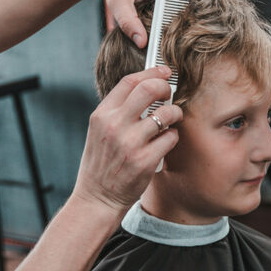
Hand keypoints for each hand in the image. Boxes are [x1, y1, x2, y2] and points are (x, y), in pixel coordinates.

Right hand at [71, 68, 181, 213]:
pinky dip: (173, 137)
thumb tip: (147, 88)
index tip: (164, 72)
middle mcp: (114, 126)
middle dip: (166, 87)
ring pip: (165, 114)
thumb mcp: (100, 131)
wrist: (96, 199)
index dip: (151, 72)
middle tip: (170, 94)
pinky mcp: (144, 161)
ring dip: (174, 114)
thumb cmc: (101, 164)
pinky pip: (170, 138)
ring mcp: (129, 144)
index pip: (129, 81)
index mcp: (102, 115)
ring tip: (172, 120)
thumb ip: (118, 110)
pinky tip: (166, 142)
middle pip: (149, 89)